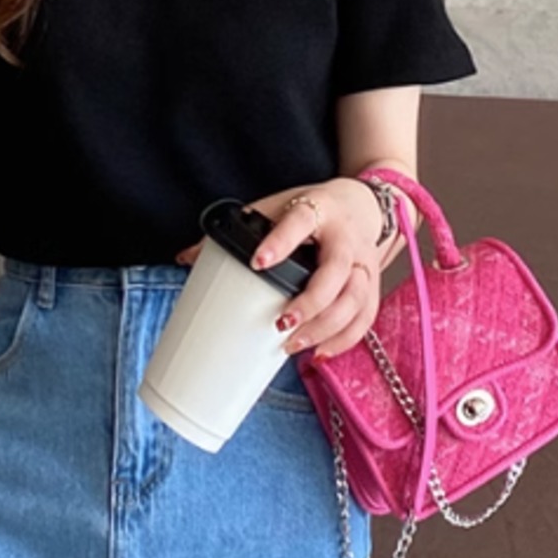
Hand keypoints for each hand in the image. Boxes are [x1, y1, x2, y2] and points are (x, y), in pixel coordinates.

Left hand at [175, 179, 383, 360]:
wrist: (362, 203)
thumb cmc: (314, 208)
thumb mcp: (277, 206)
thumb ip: (239, 230)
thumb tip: (185, 257)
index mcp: (318, 210)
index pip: (299, 223)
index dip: (280, 242)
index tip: (257, 262)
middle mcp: (345, 237)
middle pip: (334, 273)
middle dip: (310, 303)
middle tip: (280, 323)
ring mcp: (364, 262)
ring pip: (354, 300)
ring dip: (326, 328)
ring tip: (294, 344)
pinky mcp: (373, 284)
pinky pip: (365, 318)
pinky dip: (344, 340)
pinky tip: (320, 353)